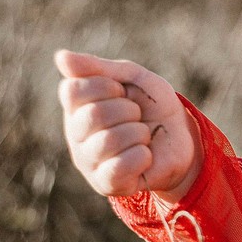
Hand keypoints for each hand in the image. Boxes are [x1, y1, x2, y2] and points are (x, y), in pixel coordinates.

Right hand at [54, 49, 201, 200]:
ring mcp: (88, 161)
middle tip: (137, 116)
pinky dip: (142, 156)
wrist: (182, 138)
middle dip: (127, 110)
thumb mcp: (132, 78)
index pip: (73, 90)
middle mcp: (75, 134)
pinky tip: (145, 155)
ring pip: (107, 141)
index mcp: (76, 105)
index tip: (123, 91)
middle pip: (92, 115)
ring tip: (143, 136)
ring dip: (138, 133)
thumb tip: (60, 57)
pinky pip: (119, 167)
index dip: (107, 86)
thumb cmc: (152, 106)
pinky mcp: (105, 184)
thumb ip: (98, 68)